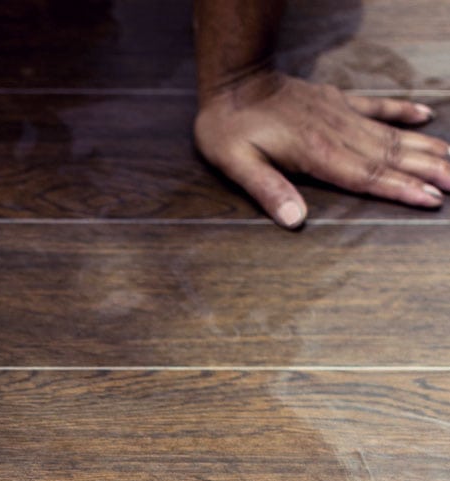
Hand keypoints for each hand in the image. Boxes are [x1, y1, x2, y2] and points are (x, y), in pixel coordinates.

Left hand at [194, 72, 449, 226]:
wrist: (234, 81)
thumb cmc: (229, 128)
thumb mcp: (237, 165)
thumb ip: (268, 191)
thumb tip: (294, 221)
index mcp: (317, 153)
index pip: (368, 176)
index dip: (401, 189)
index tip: (431, 199)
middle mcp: (337, 133)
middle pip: (390, 156)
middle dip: (427, 171)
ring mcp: (341, 115)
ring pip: (391, 135)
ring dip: (423, 148)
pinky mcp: (337, 101)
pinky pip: (377, 106)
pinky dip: (402, 111)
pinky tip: (425, 117)